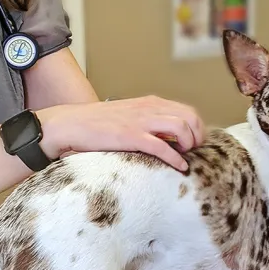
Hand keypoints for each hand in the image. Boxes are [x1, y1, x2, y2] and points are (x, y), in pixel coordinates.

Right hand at [38, 96, 205, 171]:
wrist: (71, 124)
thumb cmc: (97, 123)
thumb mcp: (128, 115)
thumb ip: (147, 120)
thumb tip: (167, 136)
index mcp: (149, 103)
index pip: (186, 110)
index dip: (197, 127)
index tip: (196, 142)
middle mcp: (148, 108)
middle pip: (189, 117)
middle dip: (198, 135)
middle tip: (195, 150)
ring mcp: (140, 122)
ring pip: (181, 128)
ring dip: (189, 144)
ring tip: (187, 156)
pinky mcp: (131, 136)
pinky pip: (162, 147)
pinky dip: (176, 158)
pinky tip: (180, 167)